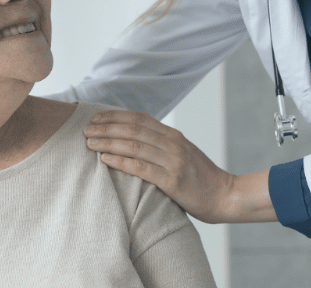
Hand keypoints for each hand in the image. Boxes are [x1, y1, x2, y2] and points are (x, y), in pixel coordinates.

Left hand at [83, 110, 233, 223]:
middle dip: (106, 128)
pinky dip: (120, 162)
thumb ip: (161, 143)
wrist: (225, 196)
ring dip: (108, 143)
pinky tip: (105, 160)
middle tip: (85, 130)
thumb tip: (134, 135)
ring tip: (90, 143)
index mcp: (173, 134)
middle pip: (132, 129)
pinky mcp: (172, 180)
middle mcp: (172, 143)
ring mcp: (173, 161)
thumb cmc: (199, 177)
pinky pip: (141, 168)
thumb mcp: (182, 152)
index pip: (138, 117)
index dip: (114, 116)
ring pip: (133, 145)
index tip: (95, 118)